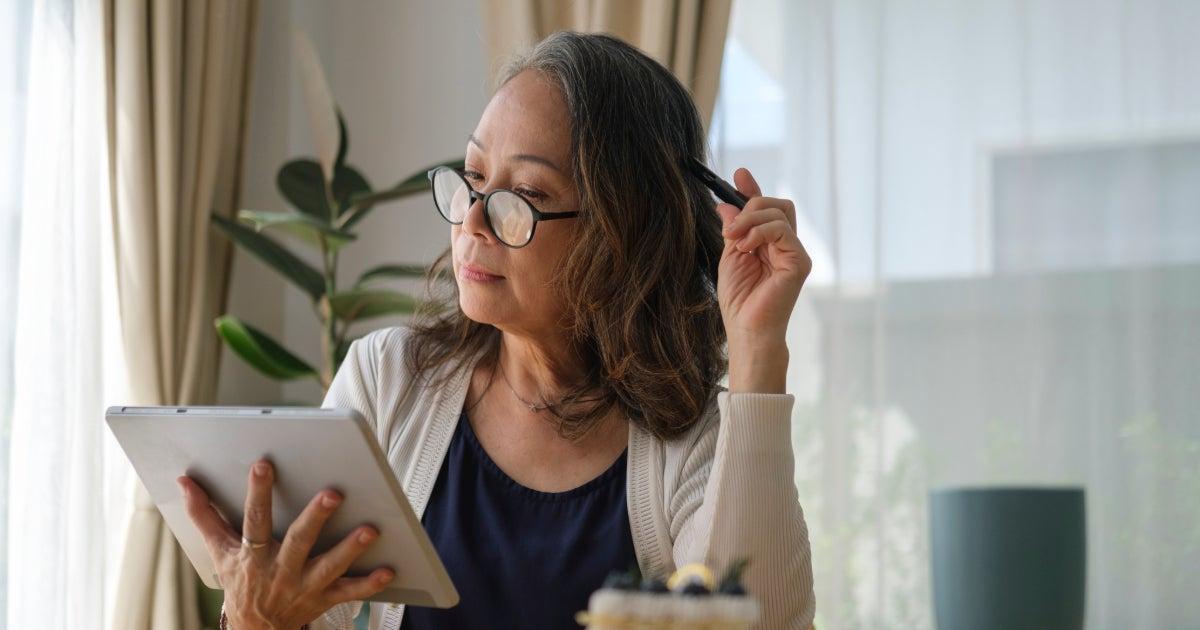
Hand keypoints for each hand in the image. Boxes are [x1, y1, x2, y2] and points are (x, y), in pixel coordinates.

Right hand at [179, 460, 393, 629]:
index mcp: (252, 556)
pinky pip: (348, 593)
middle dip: (315, 518)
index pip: (253, 521)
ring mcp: (304, 586)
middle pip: (297, 542)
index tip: (263, 465)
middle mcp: (279, 571)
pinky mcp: (323, 599)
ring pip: (328, 566)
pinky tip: (388, 570)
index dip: (256, 493)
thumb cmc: (239, 581)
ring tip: (370, 530)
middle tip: (334, 493)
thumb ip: (204, 515)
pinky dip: (369, 584)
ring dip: (349, 549)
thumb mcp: (218, 551)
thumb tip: (184, 481)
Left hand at [714, 168, 811, 344]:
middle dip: (752, 205)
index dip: (754, 191)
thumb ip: (733, 230)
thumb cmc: (739, 300)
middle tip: (730, 226)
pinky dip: (759, 232)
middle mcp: (786, 247)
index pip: (767, 210)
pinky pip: (782, 230)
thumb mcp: (730, 256)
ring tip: (734, 240)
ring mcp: (795, 253)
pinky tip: (746, 248)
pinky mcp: (799, 261)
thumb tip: (724, 204)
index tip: (739, 175)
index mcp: (770, 245)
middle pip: (778, 205)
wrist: (746, 329)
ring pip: (779, 212)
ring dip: (751, 219)